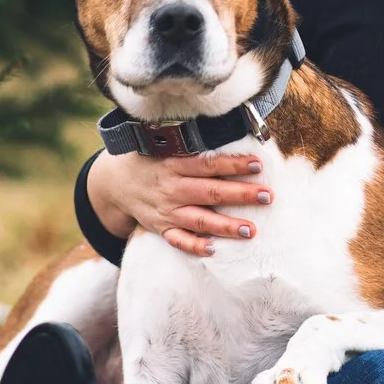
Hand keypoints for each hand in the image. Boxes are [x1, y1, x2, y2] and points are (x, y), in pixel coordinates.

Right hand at [86, 148, 268, 256]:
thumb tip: (231, 133)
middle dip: (240, 195)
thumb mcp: (167, 147)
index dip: (233, 164)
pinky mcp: (161, 228)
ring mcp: (166, 211)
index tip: (258, 165)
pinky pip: (178, 240)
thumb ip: (194, 148)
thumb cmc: (152, 160)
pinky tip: (214, 250)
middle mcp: (172, 189)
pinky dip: (194, 246)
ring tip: (251, 230)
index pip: (209, 165)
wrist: (117, 183)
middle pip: (210, 193)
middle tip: (266, 196)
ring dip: (225, 227)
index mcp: (175, 165)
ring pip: (199, 220)